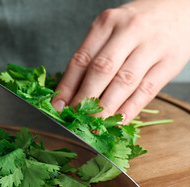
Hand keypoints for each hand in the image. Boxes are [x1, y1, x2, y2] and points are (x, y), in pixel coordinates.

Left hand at [52, 0, 189, 123]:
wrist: (178, 9)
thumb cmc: (136, 24)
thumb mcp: (111, 30)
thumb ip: (93, 56)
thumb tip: (71, 93)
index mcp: (107, 23)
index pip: (81, 59)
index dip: (68, 86)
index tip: (58, 106)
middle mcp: (129, 31)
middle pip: (102, 70)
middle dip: (85, 98)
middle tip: (75, 118)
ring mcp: (152, 46)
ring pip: (124, 81)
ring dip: (106, 107)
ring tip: (94, 124)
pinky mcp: (170, 62)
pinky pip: (147, 90)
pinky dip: (130, 108)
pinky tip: (119, 121)